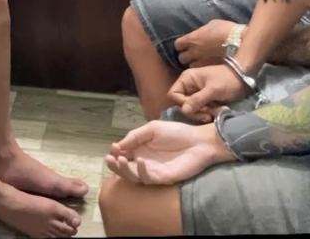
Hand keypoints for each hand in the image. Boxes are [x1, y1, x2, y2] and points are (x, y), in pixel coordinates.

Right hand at [105, 121, 233, 185]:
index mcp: (140, 150)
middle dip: (115, 164)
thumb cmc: (177, 133)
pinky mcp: (163, 179)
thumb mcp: (152, 129)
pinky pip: (148, 179)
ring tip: (122, 160)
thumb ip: (136, 136)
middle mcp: (144, 162)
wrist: (199, 141)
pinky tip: (141, 161)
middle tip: (110, 158)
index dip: (116, 153)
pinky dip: (142, 172)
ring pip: (133, 176)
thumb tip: (119, 144)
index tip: (114, 147)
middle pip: (125, 168)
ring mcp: (153, 172)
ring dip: (124, 170)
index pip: (123, 155)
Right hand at [168, 64, 247, 120]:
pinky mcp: (203, 100)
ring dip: (203, 113)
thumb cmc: (228, 80)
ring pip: (192, 109)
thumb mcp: (213, 89)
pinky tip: (217, 112)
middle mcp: (188, 86)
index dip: (182, 104)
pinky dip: (208, 112)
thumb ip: (198, 99)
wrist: (243, 77)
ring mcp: (196, 93)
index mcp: (187, 79)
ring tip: (216, 112)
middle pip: (182, 104)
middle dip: (195, 111)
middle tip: (209, 115)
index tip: (196, 108)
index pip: (173, 95)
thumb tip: (184, 110)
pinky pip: (200, 110)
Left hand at [174, 19, 236, 65]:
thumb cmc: (227, 30)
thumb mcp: (211, 25)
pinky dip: (203, 69)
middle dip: (186, 56)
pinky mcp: (209, 71)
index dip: (182, 44)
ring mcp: (201, 63)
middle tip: (192, 54)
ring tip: (201, 61)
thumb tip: (198, 35)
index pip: (178, 45)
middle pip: (181, 58)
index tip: (186, 44)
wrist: (240, 43)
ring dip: (194, 63)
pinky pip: (201, 71)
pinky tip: (208, 66)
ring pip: (191, 66)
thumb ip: (200, 32)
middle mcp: (193, 52)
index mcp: (192, 39)